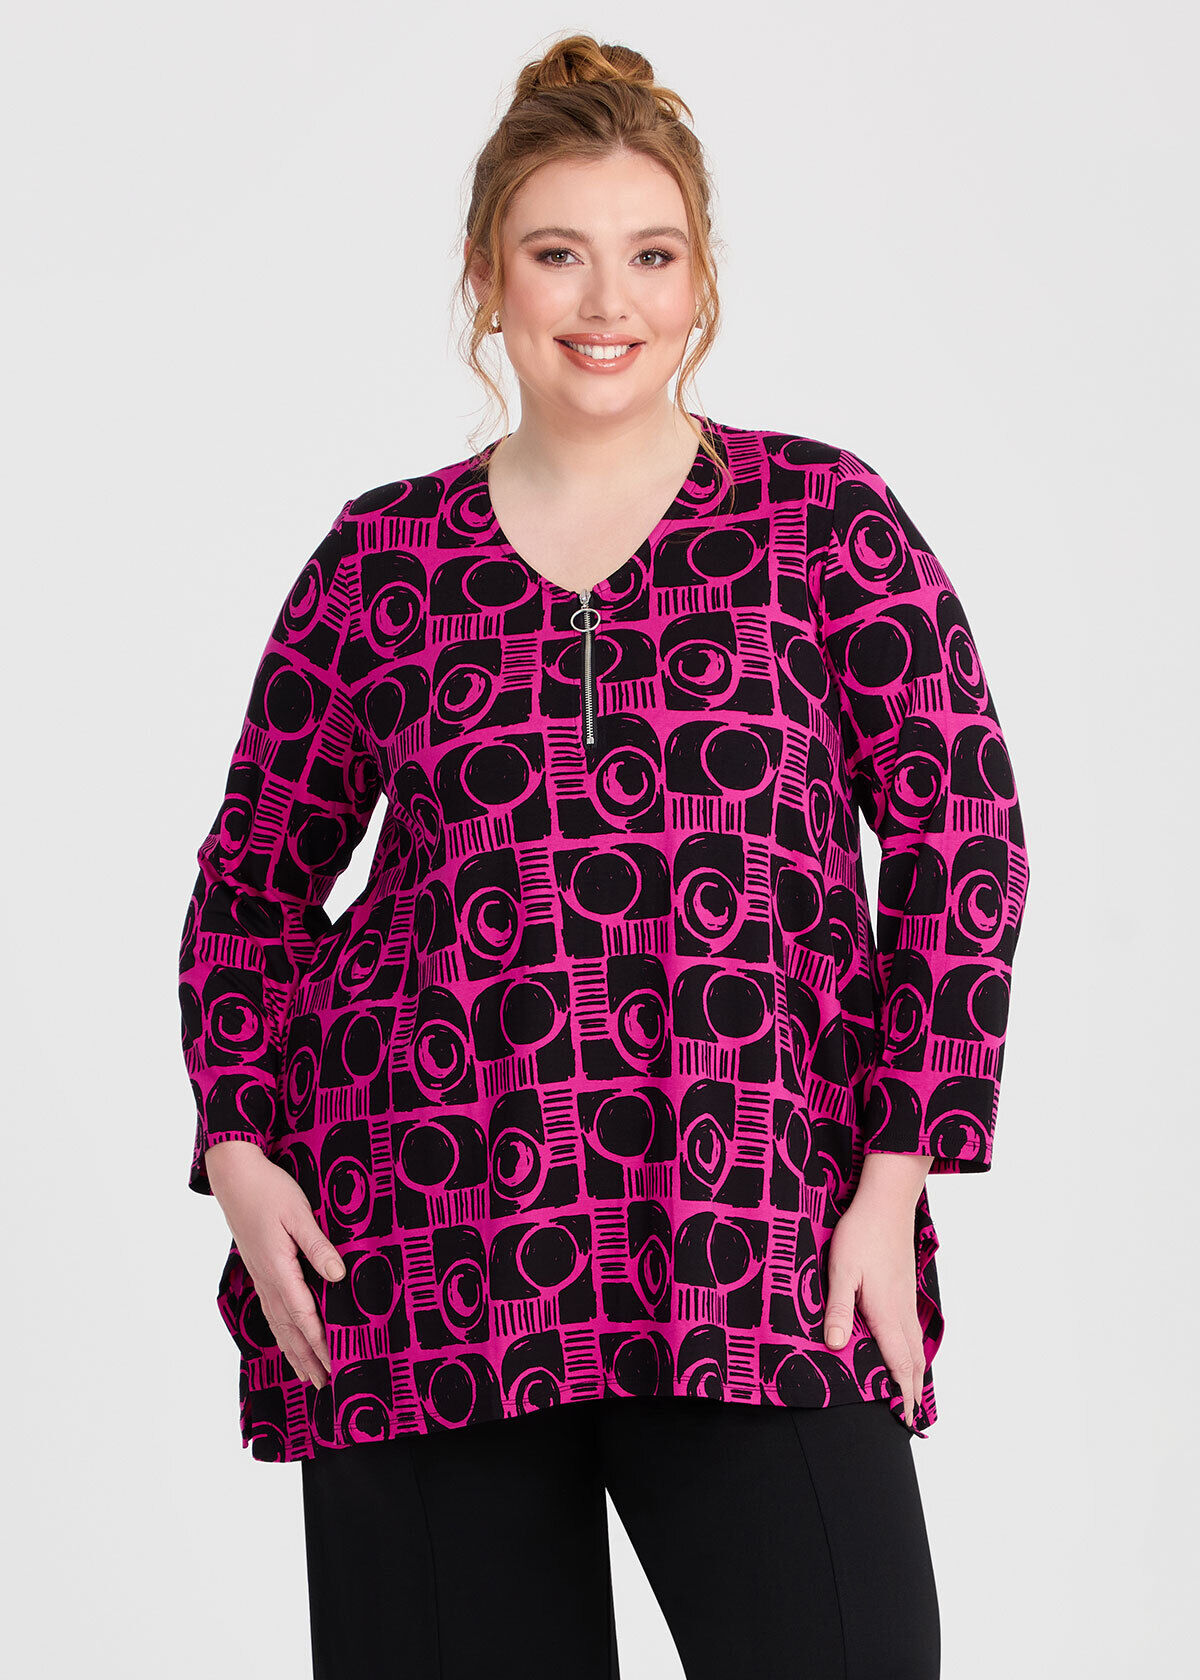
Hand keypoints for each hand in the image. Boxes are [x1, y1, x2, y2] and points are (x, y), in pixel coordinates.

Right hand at [204, 1140, 345, 1388]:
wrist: (234, 1176)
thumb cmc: (269, 1190)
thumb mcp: (299, 1213)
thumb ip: (318, 1246)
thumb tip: (339, 1276)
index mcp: (278, 1268)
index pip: (303, 1314)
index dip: (320, 1341)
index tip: (336, 1362)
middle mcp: (267, 1279)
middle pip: (289, 1329)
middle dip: (308, 1358)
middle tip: (325, 1384)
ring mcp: (260, 1277)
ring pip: (278, 1324)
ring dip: (294, 1352)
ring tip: (309, 1376)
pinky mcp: (259, 1270)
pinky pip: (271, 1311)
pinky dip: (282, 1333)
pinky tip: (288, 1340)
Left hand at [822, 1184, 924, 1427]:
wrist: (887, 1203)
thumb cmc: (860, 1235)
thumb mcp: (841, 1271)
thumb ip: (839, 1309)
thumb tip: (836, 1346)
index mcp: (886, 1312)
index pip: (899, 1363)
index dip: (902, 1392)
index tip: (905, 1418)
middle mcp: (901, 1310)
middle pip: (914, 1360)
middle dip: (912, 1389)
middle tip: (910, 1417)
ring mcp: (907, 1298)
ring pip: (917, 1344)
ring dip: (915, 1371)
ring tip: (910, 1391)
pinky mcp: (906, 1287)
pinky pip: (914, 1329)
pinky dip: (915, 1350)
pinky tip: (906, 1349)